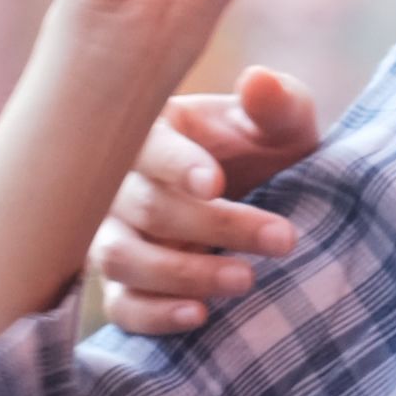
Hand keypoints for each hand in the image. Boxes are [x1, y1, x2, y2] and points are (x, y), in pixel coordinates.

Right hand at [93, 67, 331, 333]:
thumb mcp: (282, 123)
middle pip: (145, 209)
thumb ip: (275, 105)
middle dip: (215, 227)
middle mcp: (118, 184)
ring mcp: (113, 236)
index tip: (215, 184)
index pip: (148, 147)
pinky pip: (120, 305)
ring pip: (121, 258)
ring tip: (246, 279)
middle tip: (282, 238)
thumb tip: (259, 80)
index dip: (176, 164)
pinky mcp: (123, 284)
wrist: (265, 197)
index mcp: (151, 132)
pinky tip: (198, 315)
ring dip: (181, 274)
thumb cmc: (264, 149)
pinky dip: (153, 315)